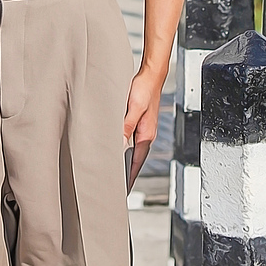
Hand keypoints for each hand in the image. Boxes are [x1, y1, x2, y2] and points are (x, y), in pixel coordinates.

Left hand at [122, 64, 164, 189]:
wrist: (151, 74)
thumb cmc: (144, 89)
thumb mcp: (133, 109)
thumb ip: (126, 127)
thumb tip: (119, 145)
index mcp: (146, 135)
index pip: (136, 162)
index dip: (129, 177)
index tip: (122, 190)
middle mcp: (145, 134)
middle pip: (135, 159)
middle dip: (126, 172)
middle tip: (115, 185)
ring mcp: (142, 128)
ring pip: (132, 149)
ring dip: (124, 160)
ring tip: (113, 170)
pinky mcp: (139, 121)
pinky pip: (130, 140)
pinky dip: (123, 147)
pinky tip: (116, 148)